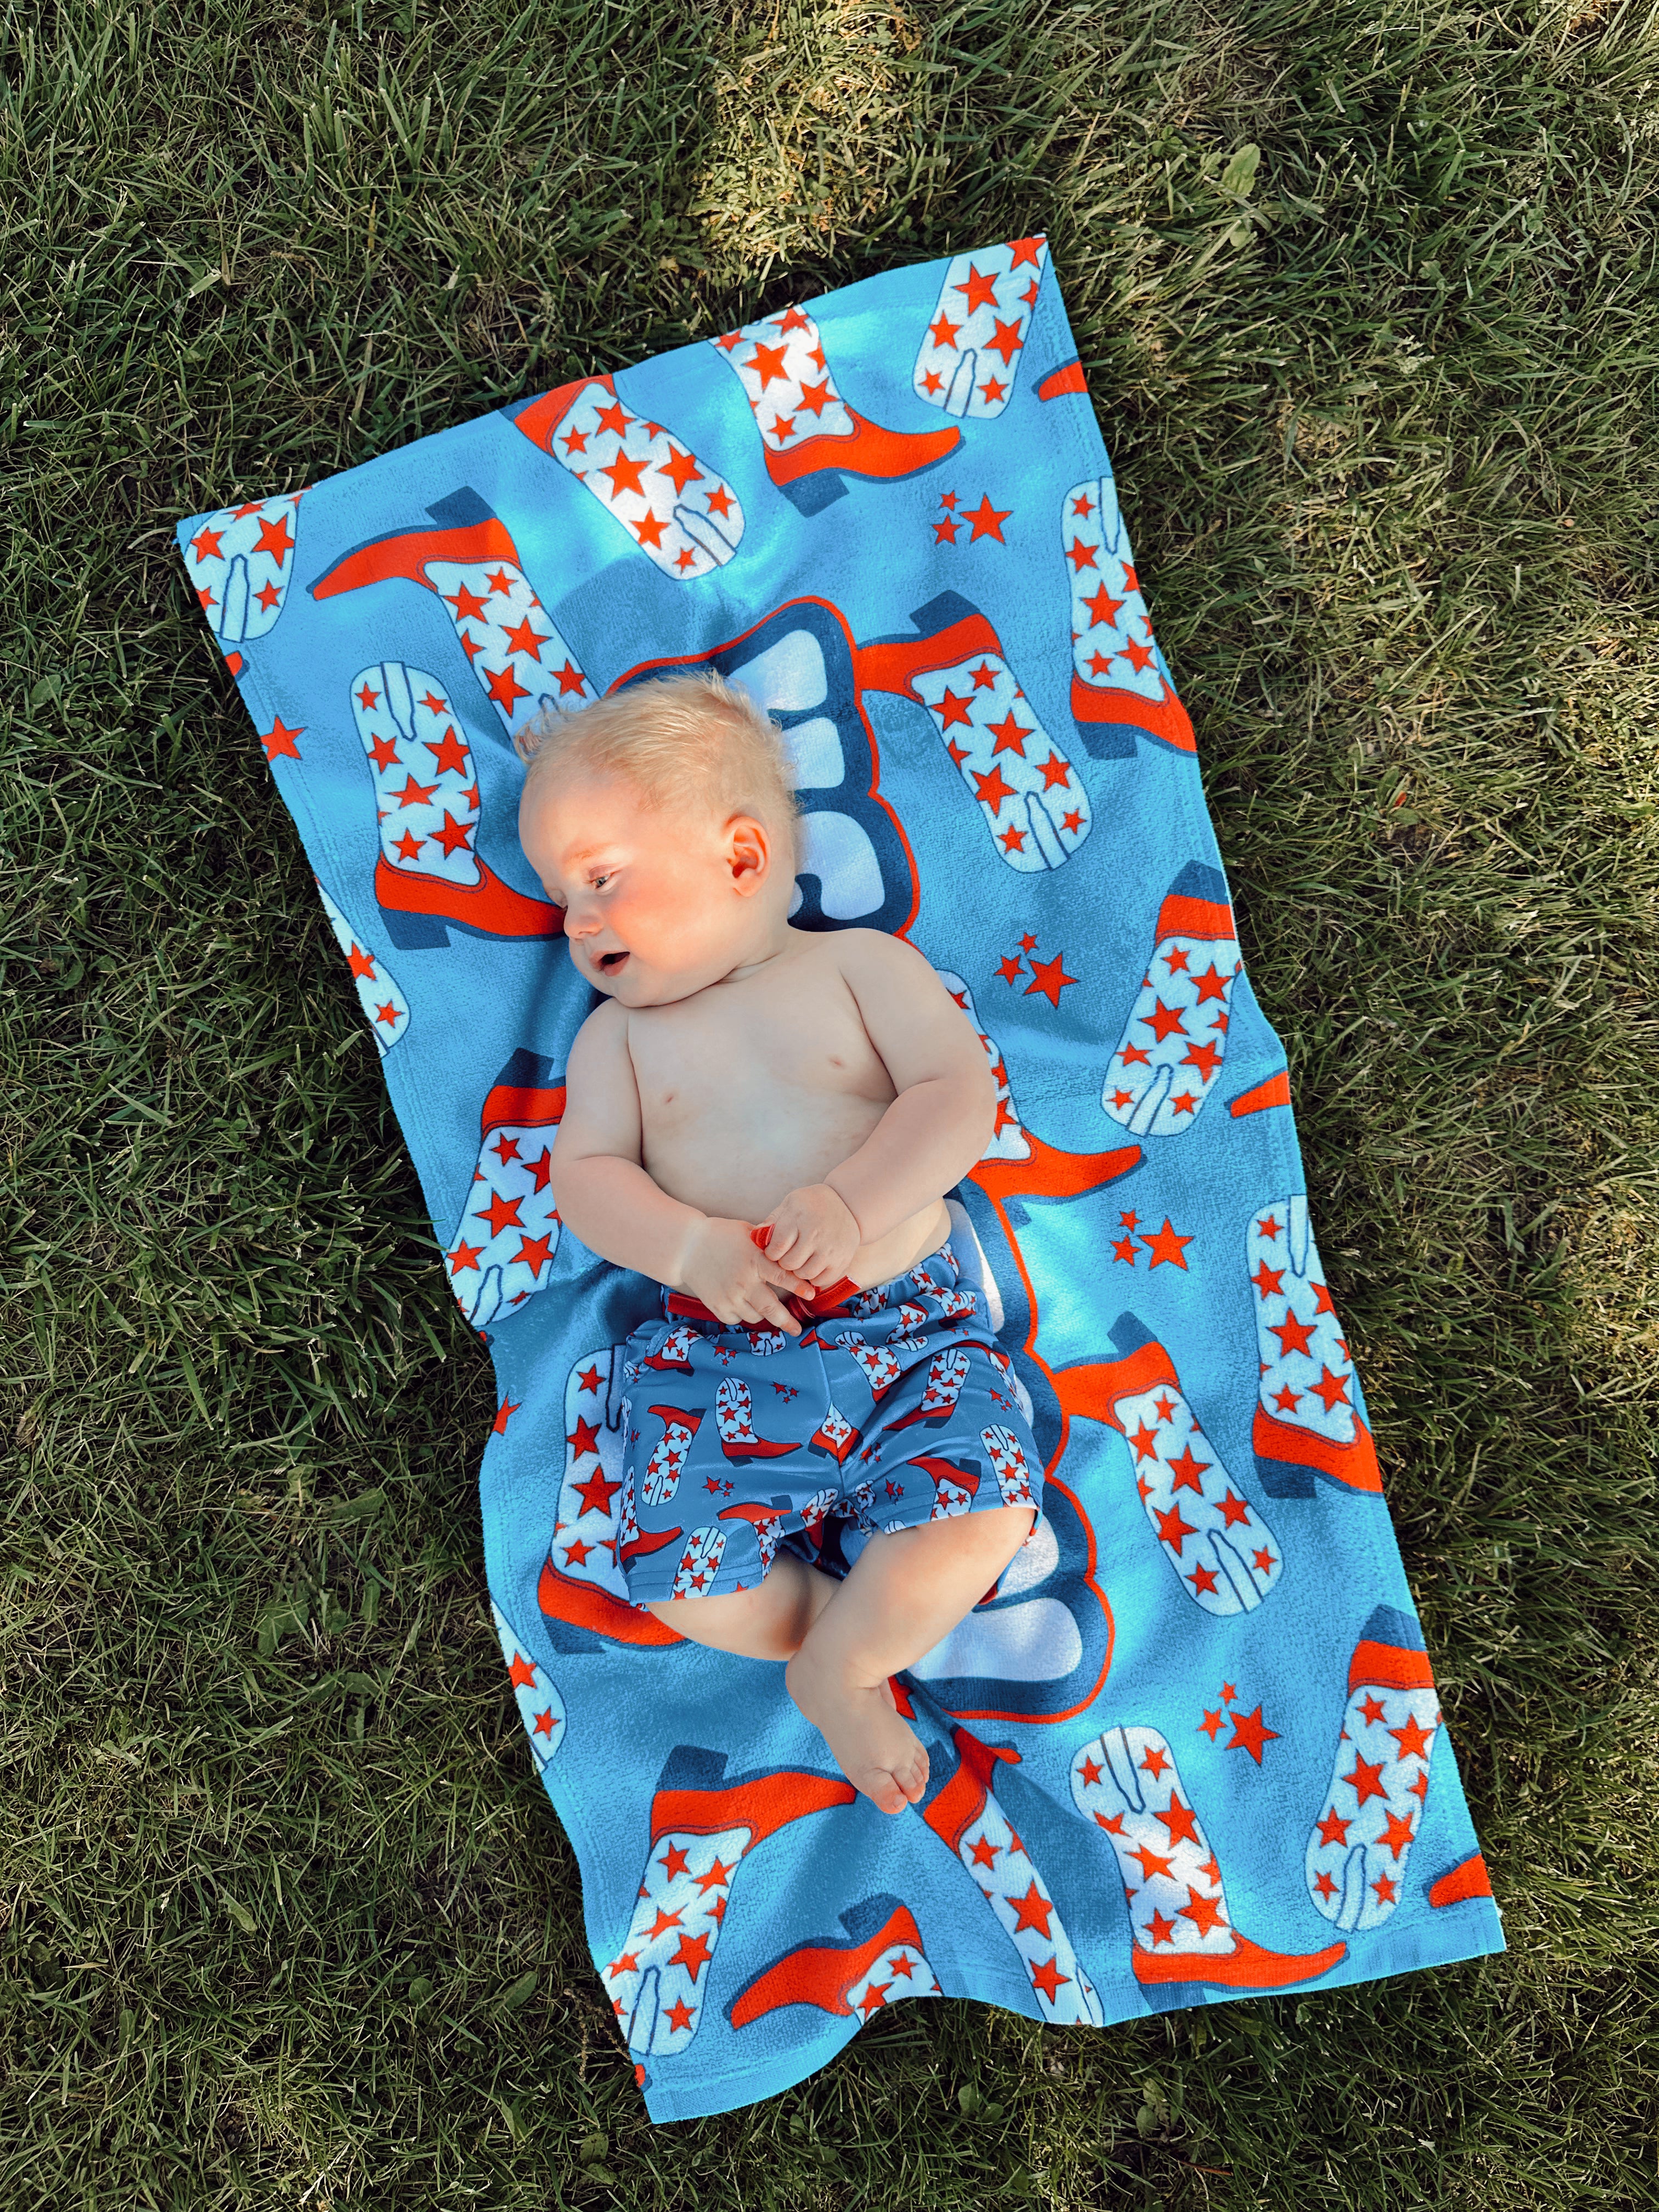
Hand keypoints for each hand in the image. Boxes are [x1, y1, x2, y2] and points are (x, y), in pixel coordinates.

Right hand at [677, 1217, 811, 1332]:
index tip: (811, 1294)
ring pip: (755, 1316)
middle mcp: (743, 1281)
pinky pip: (737, 1319)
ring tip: (763, 1306)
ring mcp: (729, 1296)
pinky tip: (742, 1304)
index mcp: (754, 1260)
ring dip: (763, 1314)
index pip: (782, 1277)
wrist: (687, 1248)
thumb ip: (768, 1244)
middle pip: (771, 1309)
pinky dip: (743, 1315)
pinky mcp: (717, 1305)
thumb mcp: (747, 1233)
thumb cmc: (721, 1236)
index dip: (799, 1287)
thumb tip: (793, 1249)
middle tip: (797, 1330)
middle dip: (787, 1322)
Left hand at [758, 1183, 859, 1288]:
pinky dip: (814, 1277)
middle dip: (784, 1262)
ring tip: (801, 1259)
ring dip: (799, 1270)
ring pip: (804, 1274)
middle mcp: (816, 1234)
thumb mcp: (790, 1203)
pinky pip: (821, 1281)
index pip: (776, 1248)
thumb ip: (772, 1221)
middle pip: (789, 1264)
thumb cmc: (813, 1204)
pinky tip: (814, 1264)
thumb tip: (755, 1238)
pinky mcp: (842, 1261)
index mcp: (799, 1217)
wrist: (848, 1204)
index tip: (775, 1249)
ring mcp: (830, 1249)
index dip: (771, 1252)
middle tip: (789, 1254)